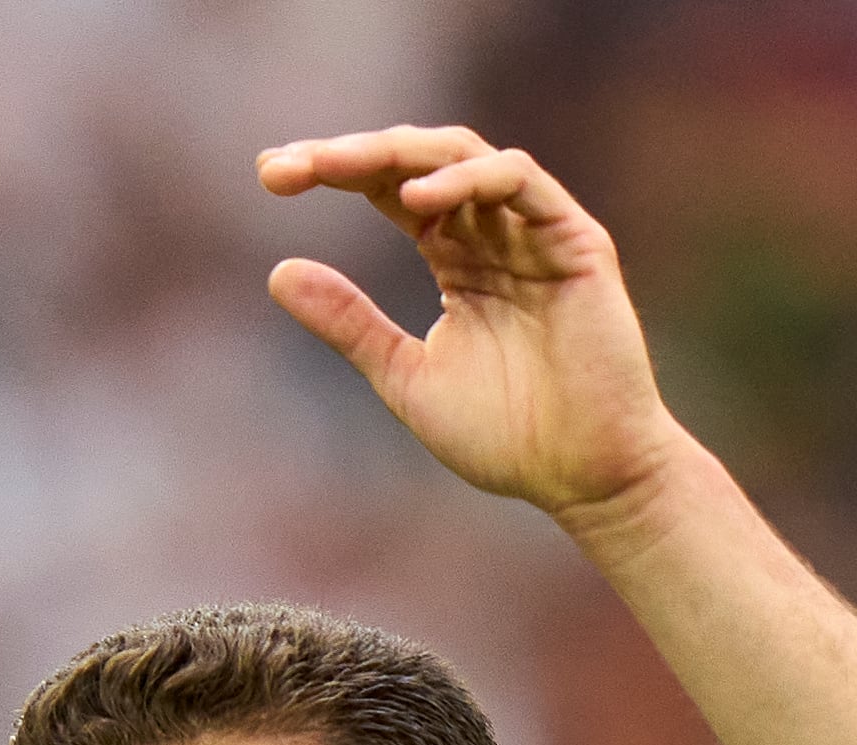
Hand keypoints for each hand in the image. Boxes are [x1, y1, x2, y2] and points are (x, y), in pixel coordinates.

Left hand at [258, 129, 684, 526]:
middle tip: (284, 167)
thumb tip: (276, 270)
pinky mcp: (576, 241)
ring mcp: (536, 233)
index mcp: (457, 259)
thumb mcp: (407, 378)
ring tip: (337, 168)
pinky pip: (520, 180)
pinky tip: (416, 199)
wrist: (587, 477)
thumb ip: (351, 324)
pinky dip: (468, 178)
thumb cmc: (510, 438)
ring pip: (463, 156)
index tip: (268, 176)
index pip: (388, 191)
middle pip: (416, 162)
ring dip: (396, 154)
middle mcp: (495, 234)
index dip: (331, 172)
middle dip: (348, 156)